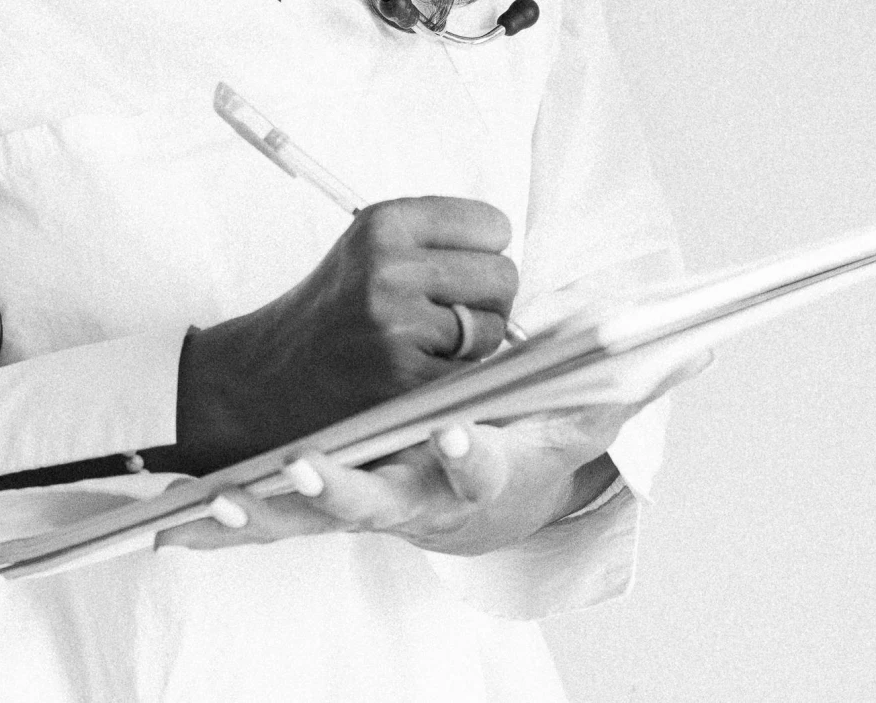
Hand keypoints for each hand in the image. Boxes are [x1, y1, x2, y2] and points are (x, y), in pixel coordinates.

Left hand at [158, 351, 712, 557]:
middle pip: (381, 501)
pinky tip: (177, 526)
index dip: (470, 451)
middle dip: (344, 489)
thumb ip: (631, 382)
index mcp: (480, 469)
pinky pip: (267, 519)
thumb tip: (698, 345)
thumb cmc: (528, 440)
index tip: (455, 433)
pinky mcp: (320, 502)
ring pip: (311, 517)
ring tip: (227, 497)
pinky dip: (223, 530)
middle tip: (310, 464)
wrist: (472, 498)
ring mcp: (362, 501)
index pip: (480, 461)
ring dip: (269, 510)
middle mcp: (419, 493)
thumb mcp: (584, 415)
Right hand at [166, 197, 518, 471]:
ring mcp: (397, 323)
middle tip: (444, 318)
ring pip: (495, 328)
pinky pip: (473, 374)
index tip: (454, 274)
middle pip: (503, 276)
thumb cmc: (335, 312)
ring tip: (425, 347)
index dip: (483, 255)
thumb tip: (516, 256)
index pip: (493, 225)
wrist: (266, 379)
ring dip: (475, 346)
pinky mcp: (403, 378)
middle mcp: (390, 265)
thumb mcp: (373, 249)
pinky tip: (417, 377)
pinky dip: (458, 381)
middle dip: (488, 302)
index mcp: (385, 221)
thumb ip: (439, 241)